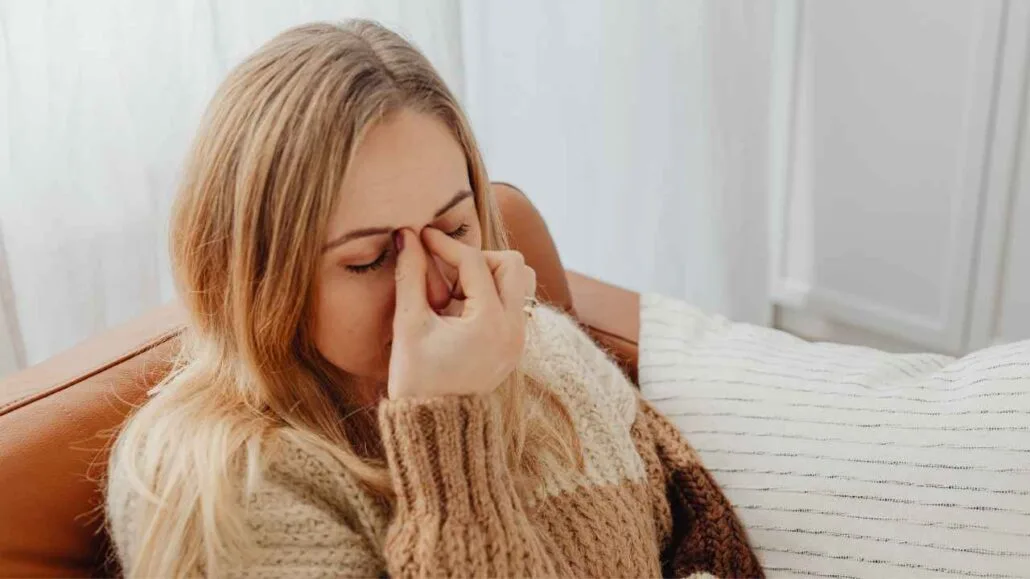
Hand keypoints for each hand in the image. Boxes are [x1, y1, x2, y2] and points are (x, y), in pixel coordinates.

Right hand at [387, 227, 535, 399]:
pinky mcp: (515, 346)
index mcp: (489, 323)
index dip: (444, 245)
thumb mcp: (409, 325)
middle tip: (445, 276)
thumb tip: (406, 236)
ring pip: (521, 282)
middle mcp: (514, 329)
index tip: (421, 238)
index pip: (474, 262)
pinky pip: (515, 304)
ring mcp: (519, 339)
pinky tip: (461, 311)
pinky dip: (493, 296)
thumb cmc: (417, 380)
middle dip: (477, 259)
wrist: (434, 427)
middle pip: (512, 264)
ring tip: (457, 294)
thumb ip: (410, 275)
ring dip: (491, 276)